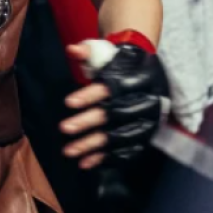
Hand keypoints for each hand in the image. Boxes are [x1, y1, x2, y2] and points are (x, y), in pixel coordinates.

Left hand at [60, 40, 168, 168]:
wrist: (147, 72)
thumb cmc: (122, 62)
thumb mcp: (107, 51)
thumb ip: (88, 51)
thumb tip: (72, 50)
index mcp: (136, 78)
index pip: (111, 87)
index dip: (90, 95)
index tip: (68, 102)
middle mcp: (145, 101)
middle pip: (114, 114)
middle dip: (88, 122)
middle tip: (64, 128)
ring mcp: (147, 121)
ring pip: (119, 137)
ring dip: (92, 145)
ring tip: (69, 151)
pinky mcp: (146, 135)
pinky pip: (126, 151)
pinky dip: (106, 159)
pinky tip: (86, 163)